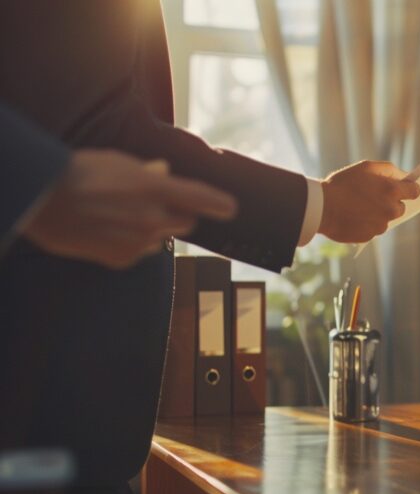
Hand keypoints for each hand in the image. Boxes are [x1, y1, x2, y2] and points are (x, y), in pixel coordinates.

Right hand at [23, 149, 236, 268]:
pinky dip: (133, 243)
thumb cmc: (78, 173)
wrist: (42, 199)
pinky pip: (141, 252)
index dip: (218, 203)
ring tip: (120, 215)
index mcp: (154, 188)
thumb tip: (163, 173)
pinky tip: (109, 230)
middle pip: (185, 222)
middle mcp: (152, 217)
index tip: (231, 208)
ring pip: (162, 238)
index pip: (198, 197)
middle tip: (155, 205)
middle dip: (178, 215)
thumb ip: (147, 173)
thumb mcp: (117, 163)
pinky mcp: (123, 258)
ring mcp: (139, 241)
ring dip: (153, 229)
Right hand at [318, 160, 419, 242]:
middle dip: (392, 202)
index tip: (405, 188)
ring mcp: (380, 225)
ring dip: (378, 213)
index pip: (415, 192)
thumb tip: (404, 177)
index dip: (410, 189)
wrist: (322, 206)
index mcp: (392, 191)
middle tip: (374, 196)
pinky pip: (373, 229)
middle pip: (401, 208)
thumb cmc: (343, 183)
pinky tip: (353, 215)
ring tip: (359, 205)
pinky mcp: (369, 236)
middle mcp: (390, 210)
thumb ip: (389, 170)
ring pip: (386, 219)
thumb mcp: (366, 167)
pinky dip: (367, 223)